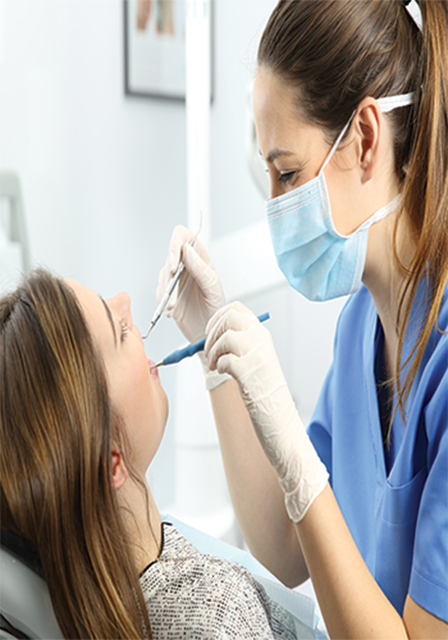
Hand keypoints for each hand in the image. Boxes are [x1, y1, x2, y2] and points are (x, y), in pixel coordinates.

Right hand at [156, 226, 224, 343]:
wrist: (208, 331)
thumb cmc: (216, 308)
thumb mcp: (213, 287)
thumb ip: (201, 269)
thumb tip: (187, 250)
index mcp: (200, 256)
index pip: (183, 236)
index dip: (175, 243)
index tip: (175, 263)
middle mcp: (186, 264)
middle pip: (170, 257)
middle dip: (170, 278)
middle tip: (173, 294)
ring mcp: (175, 278)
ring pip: (163, 276)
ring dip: (167, 293)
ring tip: (173, 307)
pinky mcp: (167, 292)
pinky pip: (159, 291)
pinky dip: (163, 301)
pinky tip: (171, 311)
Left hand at [204, 302, 328, 521]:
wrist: (282, 424)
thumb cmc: (265, 395)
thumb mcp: (257, 363)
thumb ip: (242, 346)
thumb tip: (214, 337)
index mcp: (262, 336)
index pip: (237, 308)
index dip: (218, 316)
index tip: (211, 333)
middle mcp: (261, 342)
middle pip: (230, 316)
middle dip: (212, 331)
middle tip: (210, 350)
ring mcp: (257, 357)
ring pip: (226, 335)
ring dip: (213, 350)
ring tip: (215, 366)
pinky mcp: (250, 374)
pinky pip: (226, 359)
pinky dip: (219, 365)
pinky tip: (223, 374)